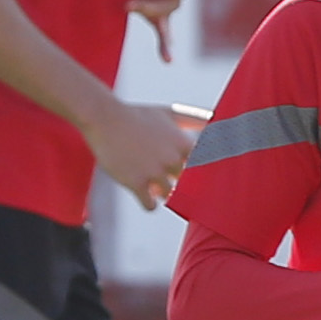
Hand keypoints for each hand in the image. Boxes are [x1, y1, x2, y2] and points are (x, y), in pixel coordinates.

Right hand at [87, 97, 204, 209]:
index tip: (198, 177)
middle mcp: (172, 160)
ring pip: (171, 197)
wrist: (104, 119)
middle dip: (184, 186)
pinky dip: (149, 204)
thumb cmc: (138, 115)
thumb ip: (194, 118)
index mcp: (183, 144)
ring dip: (166, 194)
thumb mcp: (169, 113)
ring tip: (157, 186)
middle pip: (189, 185)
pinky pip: (150, 206)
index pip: (206, 168)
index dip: (203, 176)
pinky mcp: (136, 183)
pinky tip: (147, 196)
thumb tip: (216, 118)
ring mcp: (154, 172)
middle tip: (174, 183)